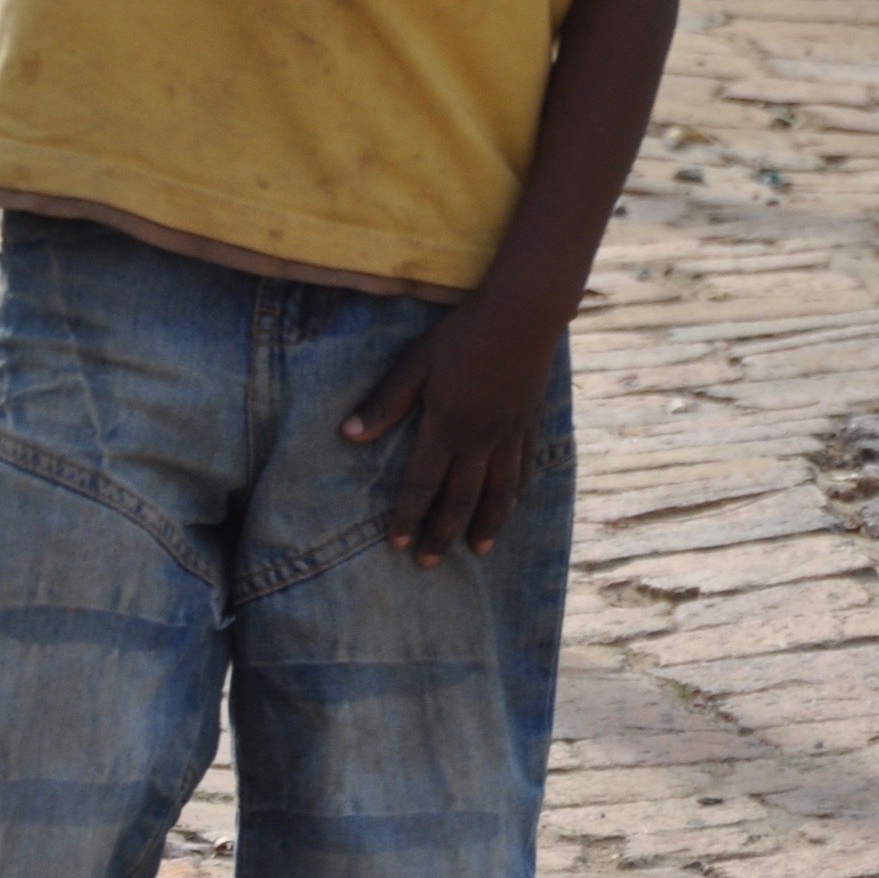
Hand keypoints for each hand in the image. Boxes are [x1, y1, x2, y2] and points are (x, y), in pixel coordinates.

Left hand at [344, 291, 559, 564]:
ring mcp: (509, 436)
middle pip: (460, 499)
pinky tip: (511, 507)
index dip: (408, 516)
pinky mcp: (529, 425)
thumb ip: (386, 402)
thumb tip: (349, 436)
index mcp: (447, 427)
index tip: (396, 544)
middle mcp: (480, 441)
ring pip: (499, 493)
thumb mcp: (416, 363)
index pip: (422, 484)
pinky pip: (523, 471)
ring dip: (486, 525)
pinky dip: (515, 495)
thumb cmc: (462, 335)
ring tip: (478, 550)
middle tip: (428, 563)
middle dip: (442, 534)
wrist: (523, 314)